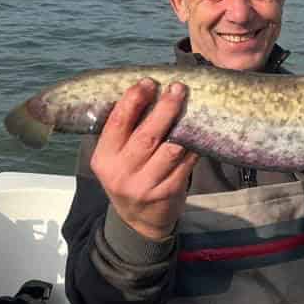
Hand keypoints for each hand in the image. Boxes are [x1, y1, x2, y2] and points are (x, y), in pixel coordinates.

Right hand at [89, 79, 198, 239]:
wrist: (138, 221)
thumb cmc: (128, 176)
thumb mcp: (114, 158)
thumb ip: (124, 132)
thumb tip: (146, 91)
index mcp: (103, 159)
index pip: (117, 124)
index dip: (133, 100)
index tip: (148, 82)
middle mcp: (121, 173)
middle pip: (147, 135)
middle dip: (164, 108)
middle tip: (177, 88)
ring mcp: (145, 186)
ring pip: (170, 150)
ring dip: (182, 125)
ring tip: (190, 104)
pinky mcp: (167, 193)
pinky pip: (185, 164)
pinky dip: (194, 145)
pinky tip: (200, 130)